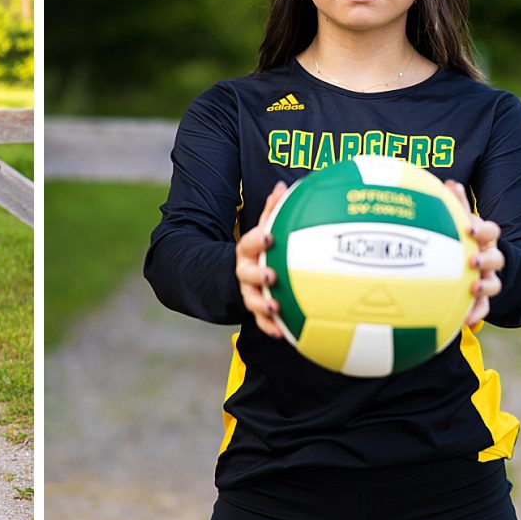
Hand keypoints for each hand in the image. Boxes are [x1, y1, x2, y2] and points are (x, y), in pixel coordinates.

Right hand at [234, 182, 290, 337]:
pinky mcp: (255, 309)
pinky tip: (281, 333)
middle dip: (257, 275)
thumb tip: (283, 186)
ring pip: (251, 299)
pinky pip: (260, 321)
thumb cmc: (260, 248)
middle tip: (272, 276)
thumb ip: (273, 210)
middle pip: (246, 273)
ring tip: (276, 309)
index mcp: (247, 250)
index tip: (269, 237)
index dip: (258, 240)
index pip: (249, 243)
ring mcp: (248, 291)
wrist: (238, 273)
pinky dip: (270, 327)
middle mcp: (244, 271)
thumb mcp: (263, 228)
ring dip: (262, 305)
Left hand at [445, 180, 503, 326]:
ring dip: (485, 286)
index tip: (469, 229)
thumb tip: (449, 181)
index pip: (490, 231)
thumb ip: (455, 206)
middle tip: (472, 260)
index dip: (483, 230)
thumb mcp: (462, 223)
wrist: (484, 268)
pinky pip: (483, 307)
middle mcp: (490, 258)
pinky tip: (465, 322)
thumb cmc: (466, 241)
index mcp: (484, 240)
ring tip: (474, 289)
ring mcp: (489, 278)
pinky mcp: (484, 298)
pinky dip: (476, 313)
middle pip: (496, 258)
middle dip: (486, 258)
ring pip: (494, 283)